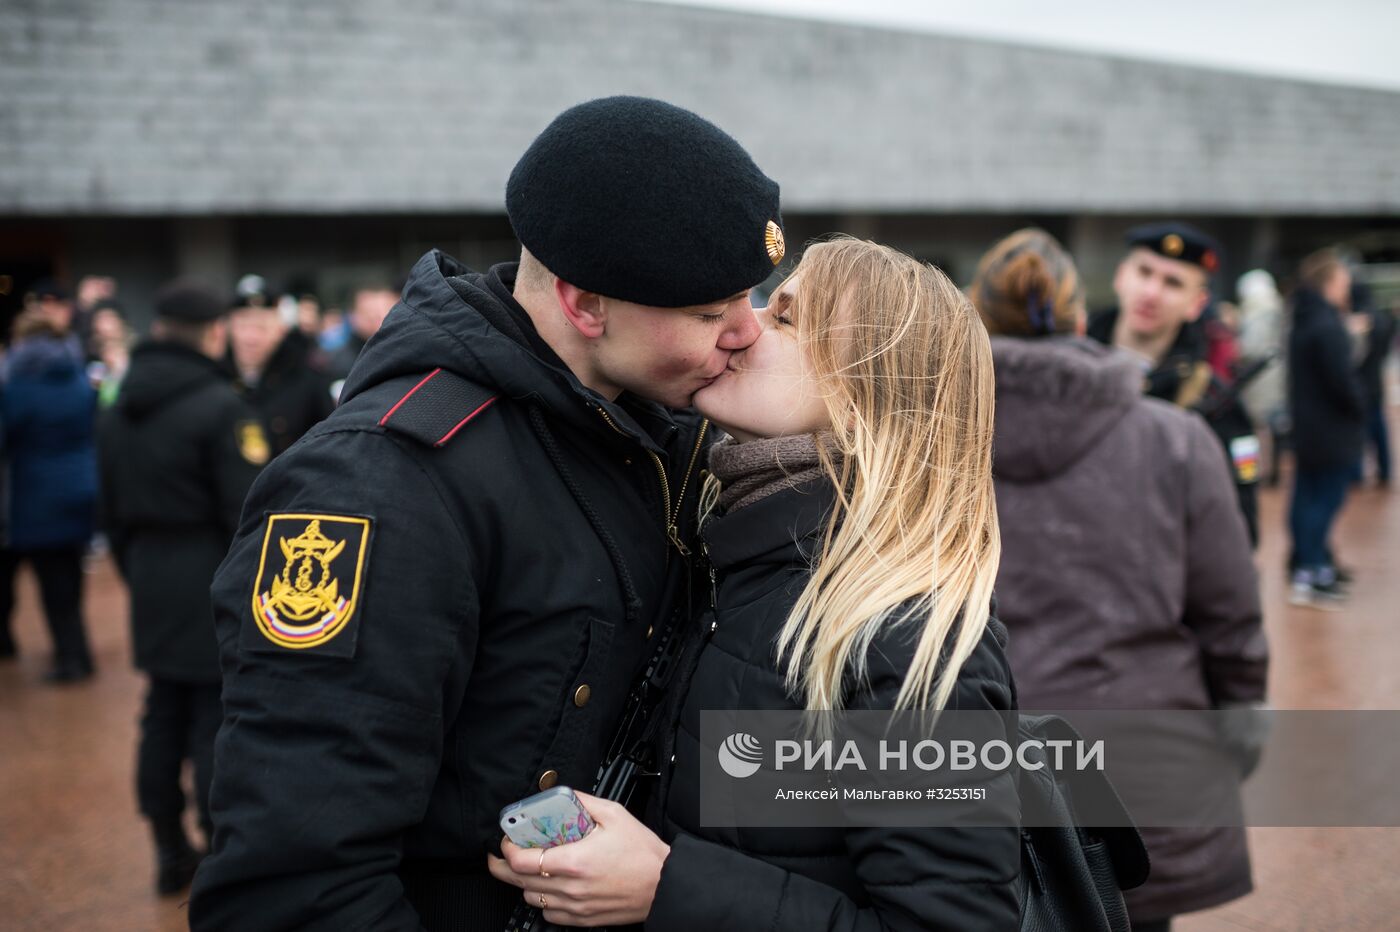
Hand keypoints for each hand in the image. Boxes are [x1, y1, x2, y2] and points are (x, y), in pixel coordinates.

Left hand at [486, 792, 669, 926]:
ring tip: (531, 869)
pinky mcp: (582, 920)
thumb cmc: (643, 854)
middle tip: (499, 856)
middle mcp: (570, 888)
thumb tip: (562, 794)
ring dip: (525, 883)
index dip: (506, 848)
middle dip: (502, 867)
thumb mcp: (615, 815)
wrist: (664, 885)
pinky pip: (549, 914)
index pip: (522, 860)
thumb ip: (583, 802)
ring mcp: (575, 906)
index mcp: (575, 861)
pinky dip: (543, 901)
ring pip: (531, 898)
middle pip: (518, 881)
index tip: (508, 839)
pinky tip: (551, 888)